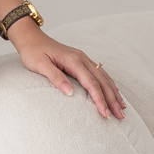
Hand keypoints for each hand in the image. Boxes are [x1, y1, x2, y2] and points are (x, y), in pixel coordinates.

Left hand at [9, 22, 126, 119]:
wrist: (30, 37)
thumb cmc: (33, 51)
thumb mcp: (39, 65)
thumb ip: (55, 77)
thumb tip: (69, 93)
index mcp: (73, 60)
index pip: (91, 83)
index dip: (100, 100)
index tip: (105, 114)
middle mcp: (81, 58)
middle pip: (102, 81)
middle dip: (112, 99)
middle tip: (120, 117)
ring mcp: (82, 58)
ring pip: (104, 77)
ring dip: (114, 92)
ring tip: (122, 108)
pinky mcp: (80, 60)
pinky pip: (99, 73)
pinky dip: (109, 84)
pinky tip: (114, 92)